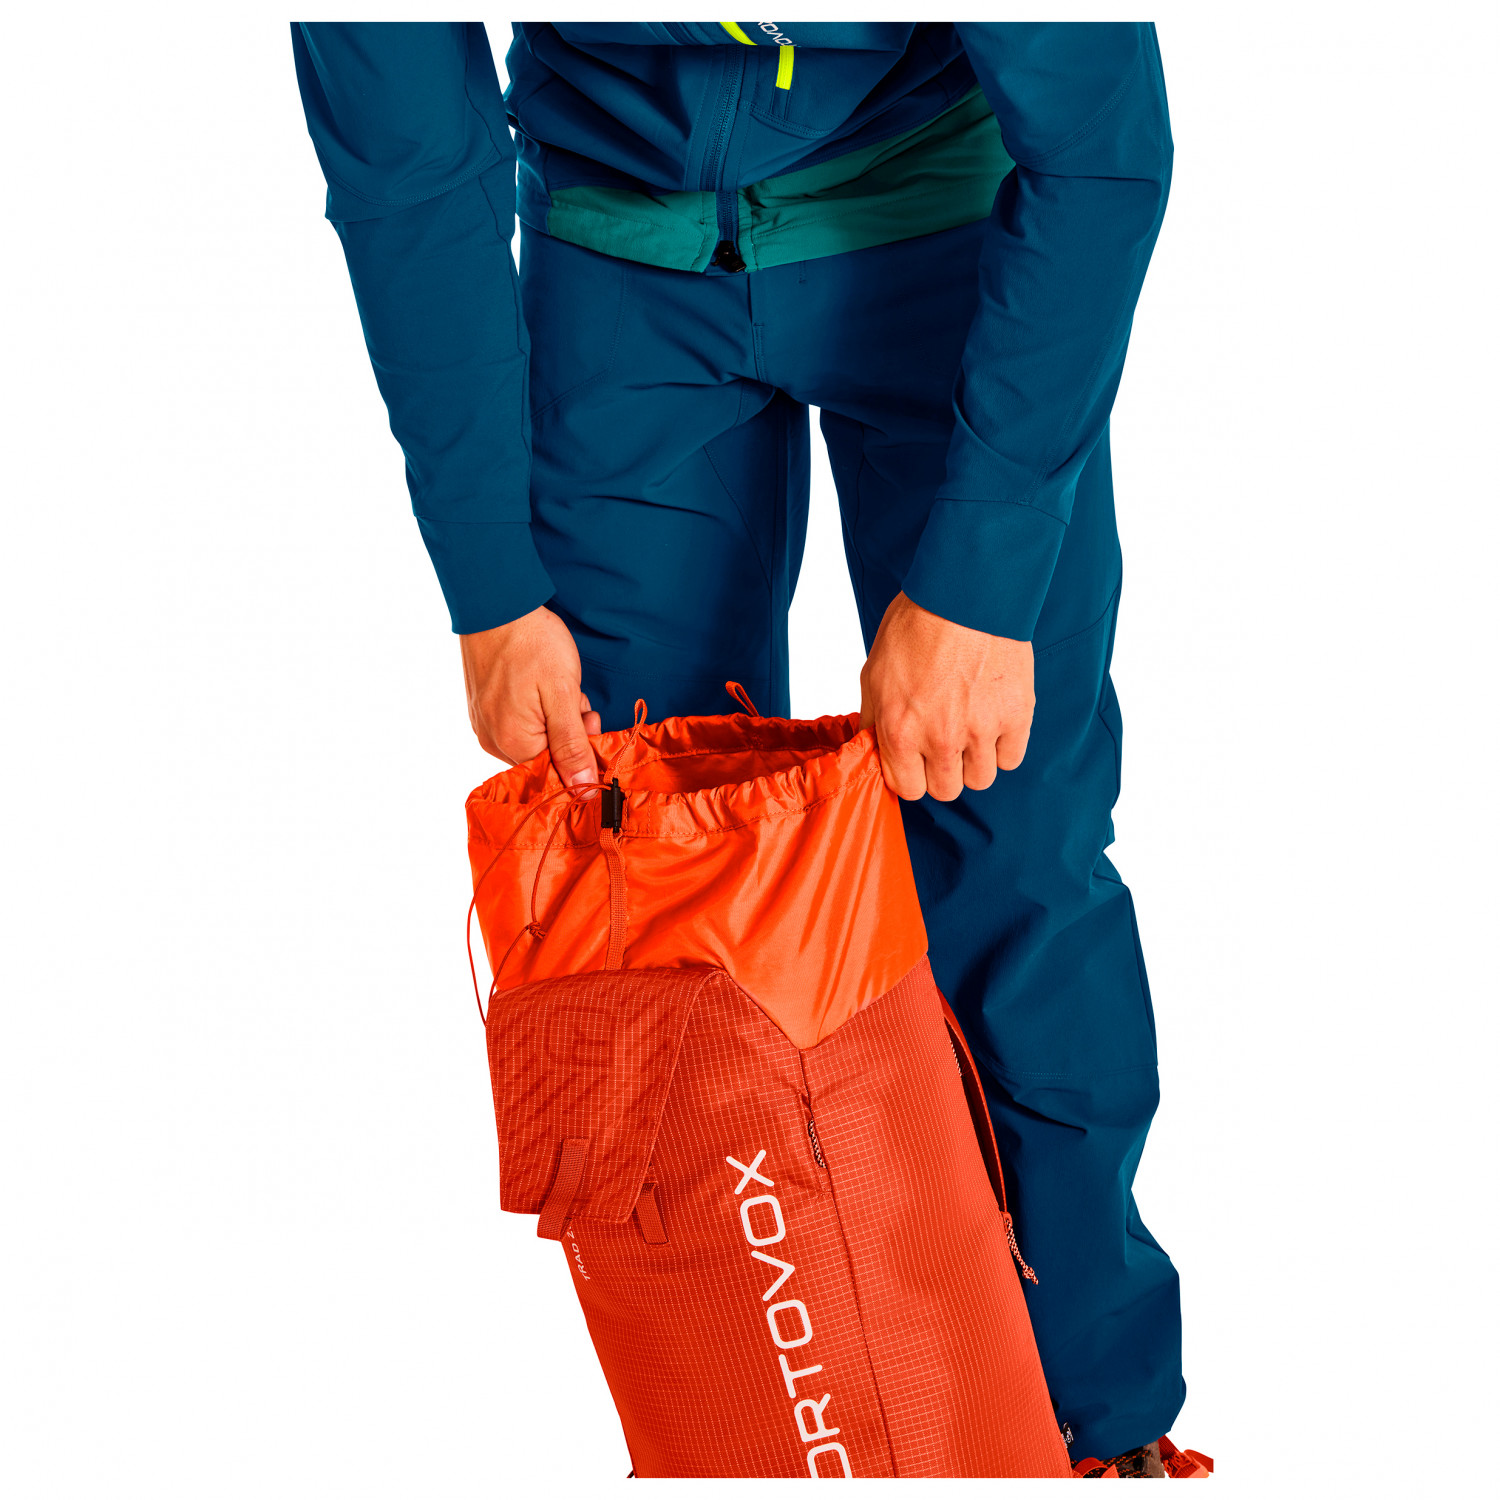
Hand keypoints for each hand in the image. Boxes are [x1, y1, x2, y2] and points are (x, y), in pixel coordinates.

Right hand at [460, 605, 601, 787]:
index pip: (558, 772)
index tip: (588, 719)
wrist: (497, 604)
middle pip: (545, 756)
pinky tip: (540, 686)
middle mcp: (493, 741)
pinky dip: (535, 711)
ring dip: (554, 719)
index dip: (580, 749)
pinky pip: (517, 724)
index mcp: (513, 743)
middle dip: (568, 731)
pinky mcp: (482, 710)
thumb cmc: (533, 643)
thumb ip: (573, 746)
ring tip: (556, 687)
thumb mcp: (564, 694)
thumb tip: (583, 791)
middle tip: (575, 699)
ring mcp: (484, 725)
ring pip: (534, 739)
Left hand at [859, 592, 1034, 801]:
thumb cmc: (916, 625)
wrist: (964, 593)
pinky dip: (1003, 747)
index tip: (915, 760)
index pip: (907, 789)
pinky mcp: (1015, 716)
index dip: (910, 774)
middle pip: (945, 791)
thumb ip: (873, 718)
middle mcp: (940, 739)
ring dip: (973, 762)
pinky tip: (993, 724)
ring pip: (980, 780)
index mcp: (900, 731)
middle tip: (942, 743)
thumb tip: (871, 747)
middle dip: (941, 771)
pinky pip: (1011, 758)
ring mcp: (981, 731)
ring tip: (969, 731)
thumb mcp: (874, 672)